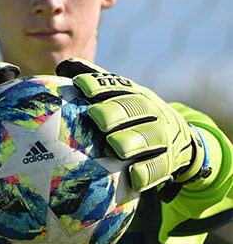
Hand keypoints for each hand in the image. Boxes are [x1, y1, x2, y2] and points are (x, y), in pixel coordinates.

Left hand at [56, 58, 205, 195]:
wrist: (181, 139)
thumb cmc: (137, 117)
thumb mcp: (123, 97)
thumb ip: (97, 85)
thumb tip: (61, 67)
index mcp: (136, 95)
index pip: (118, 86)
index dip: (99, 85)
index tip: (80, 85)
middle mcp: (151, 112)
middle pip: (134, 108)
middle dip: (115, 111)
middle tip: (96, 117)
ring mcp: (162, 136)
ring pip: (149, 136)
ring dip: (133, 140)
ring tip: (116, 146)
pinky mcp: (168, 161)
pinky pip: (159, 167)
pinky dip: (148, 172)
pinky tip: (134, 176)